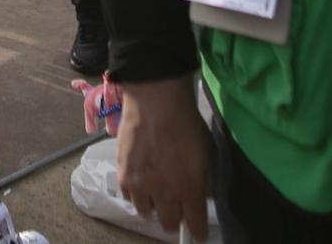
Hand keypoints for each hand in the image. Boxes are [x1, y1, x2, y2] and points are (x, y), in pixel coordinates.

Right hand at [116, 77, 213, 240]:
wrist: (156, 101)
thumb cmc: (186, 123)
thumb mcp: (208, 151)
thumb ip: (207, 179)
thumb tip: (203, 195)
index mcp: (191, 189)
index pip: (196, 226)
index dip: (198, 231)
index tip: (197, 231)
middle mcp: (166, 194)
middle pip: (170, 224)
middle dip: (175, 219)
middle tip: (175, 206)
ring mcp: (142, 187)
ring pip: (147, 214)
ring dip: (153, 206)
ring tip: (155, 192)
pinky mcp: (124, 176)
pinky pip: (128, 197)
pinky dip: (135, 193)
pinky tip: (139, 181)